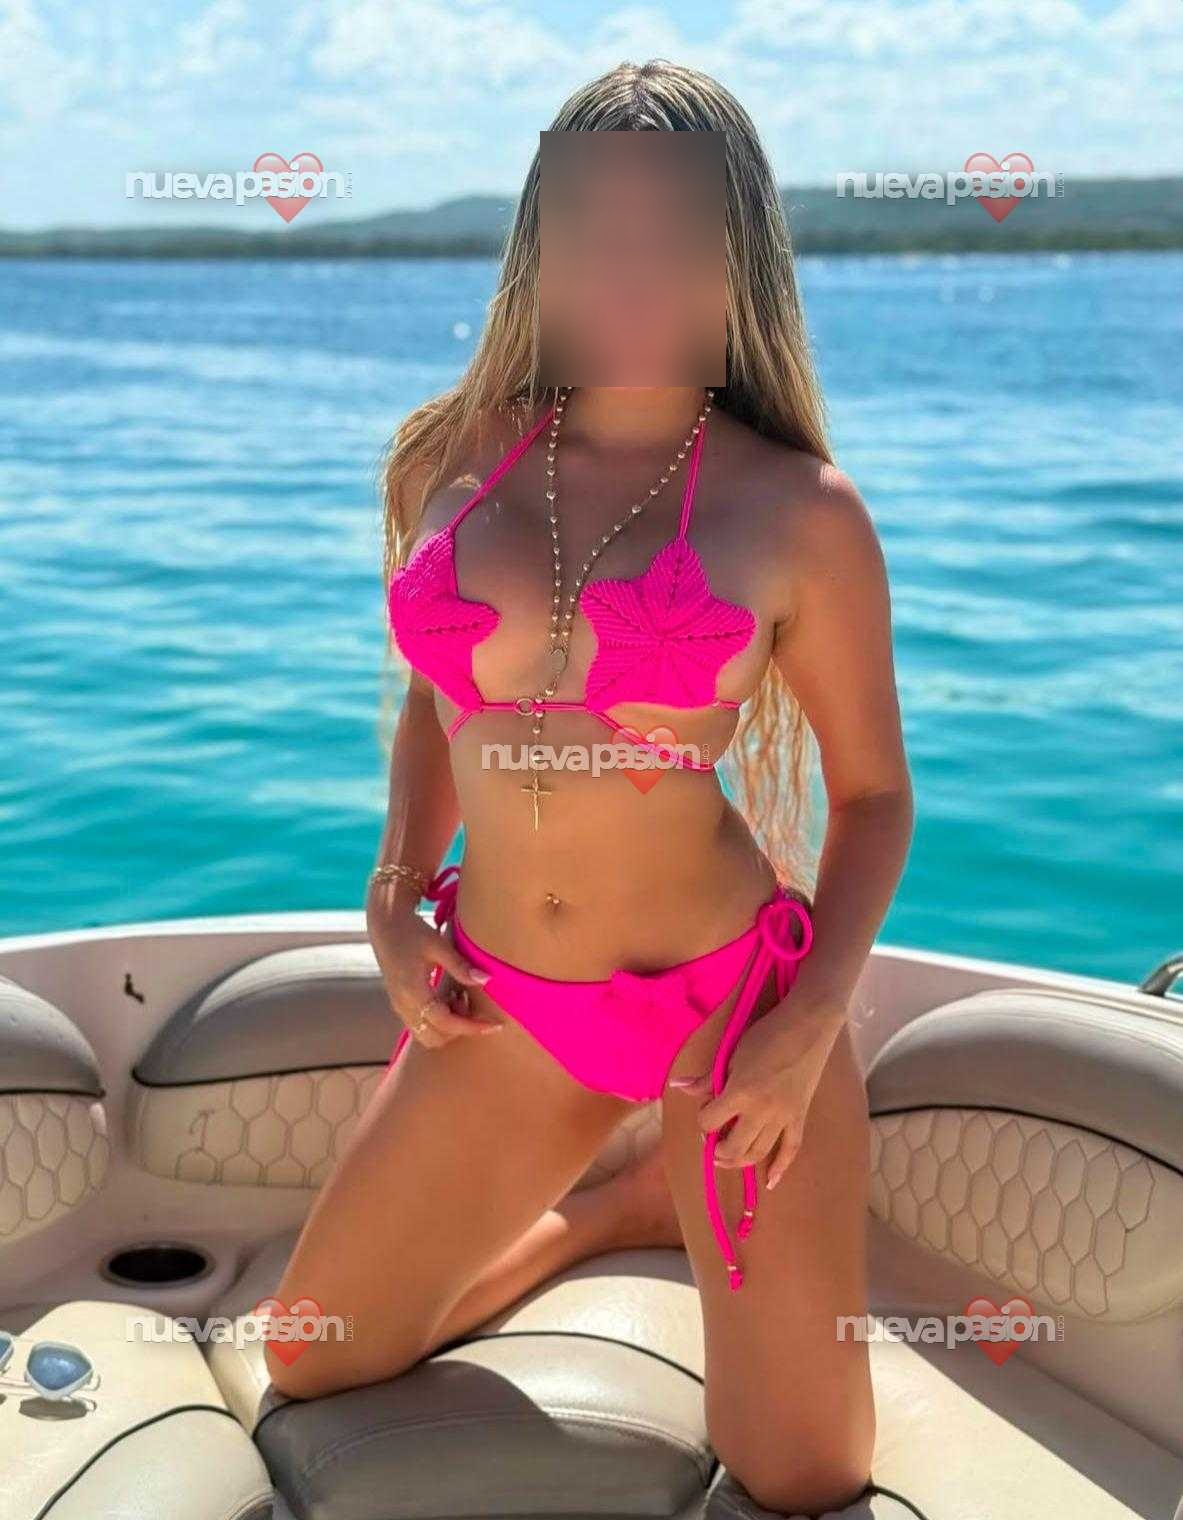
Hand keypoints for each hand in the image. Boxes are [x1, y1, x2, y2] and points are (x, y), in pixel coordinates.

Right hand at [367, 897, 502, 1048]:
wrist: (385, 924)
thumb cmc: (412, 931)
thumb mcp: (438, 945)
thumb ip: (460, 966)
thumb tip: (487, 981)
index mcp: (413, 992)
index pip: (446, 1022)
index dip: (471, 1027)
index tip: (494, 1025)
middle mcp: (403, 1005)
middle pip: (435, 1038)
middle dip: (458, 1029)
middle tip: (471, 1003)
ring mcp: (399, 1007)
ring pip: (427, 1035)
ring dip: (447, 1026)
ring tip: (459, 997)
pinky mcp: (399, 1004)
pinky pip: (420, 1025)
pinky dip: (438, 1020)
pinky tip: (448, 996)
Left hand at [670, 993, 846, 1188]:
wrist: (807, 1026)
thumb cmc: (766, 1035)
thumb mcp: (732, 1053)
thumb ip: (707, 1078)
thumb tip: (677, 1086)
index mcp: (740, 1093)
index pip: (710, 1122)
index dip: (702, 1121)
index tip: (705, 1112)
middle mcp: (761, 1112)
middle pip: (733, 1148)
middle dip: (717, 1150)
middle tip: (712, 1144)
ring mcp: (783, 1117)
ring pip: (758, 1153)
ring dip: (739, 1161)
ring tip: (727, 1159)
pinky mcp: (799, 1117)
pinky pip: (791, 1149)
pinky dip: (780, 1168)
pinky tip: (770, 1181)